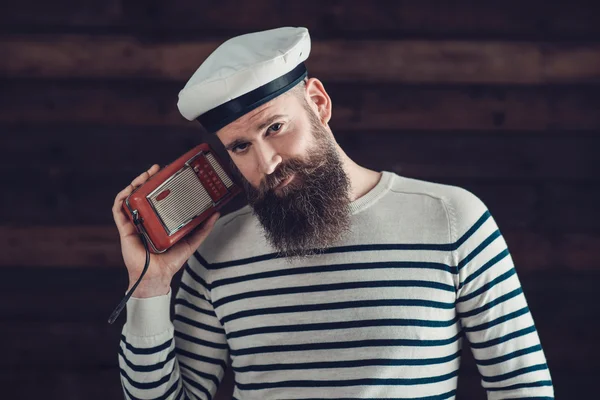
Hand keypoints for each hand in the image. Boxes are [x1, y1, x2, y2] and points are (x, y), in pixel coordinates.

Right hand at [112, 164, 219, 296]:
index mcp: (158, 220)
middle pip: (143, 194)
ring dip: (134, 184)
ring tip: (143, 175)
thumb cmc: (171, 261)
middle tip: (155, 168)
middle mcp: (145, 219)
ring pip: (130, 198)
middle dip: (147, 179)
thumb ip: (203, 228)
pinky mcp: (125, 229)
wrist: (157, 276)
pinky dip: (121, 199)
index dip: (159, 184)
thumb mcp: (191, 241)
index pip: (157, 198)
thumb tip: (216, 213)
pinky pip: (119, 211)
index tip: (167, 172)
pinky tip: (128, 191)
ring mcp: (134, 223)